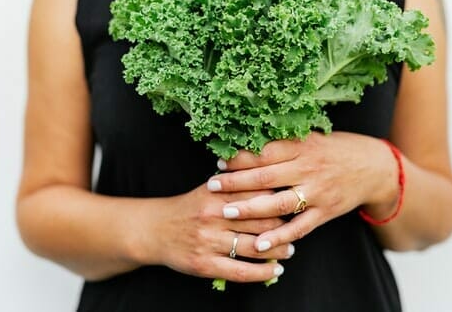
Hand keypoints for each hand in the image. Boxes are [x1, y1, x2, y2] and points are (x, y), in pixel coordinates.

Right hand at [147, 183, 292, 283]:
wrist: (155, 229)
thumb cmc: (189, 207)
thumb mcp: (209, 188)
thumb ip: (237, 183)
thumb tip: (272, 179)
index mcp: (217, 192)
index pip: (257, 194)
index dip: (279, 200)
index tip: (293, 203)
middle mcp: (213, 215)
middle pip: (259, 220)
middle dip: (283, 227)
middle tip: (296, 229)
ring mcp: (208, 241)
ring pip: (253, 247)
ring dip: (277, 250)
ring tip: (289, 250)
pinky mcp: (204, 264)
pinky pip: (240, 271)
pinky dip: (261, 272)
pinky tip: (275, 271)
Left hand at [205, 132, 398, 252]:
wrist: (374, 167)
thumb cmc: (337, 149)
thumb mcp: (312, 137)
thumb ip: (284, 140)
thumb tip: (248, 139)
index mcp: (303, 145)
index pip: (265, 151)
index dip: (240, 157)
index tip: (219, 161)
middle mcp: (308, 168)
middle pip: (266, 177)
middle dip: (236, 183)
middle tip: (212, 187)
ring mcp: (317, 192)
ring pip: (279, 203)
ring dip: (251, 209)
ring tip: (227, 212)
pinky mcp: (326, 212)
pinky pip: (300, 227)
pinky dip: (280, 237)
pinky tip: (260, 244)